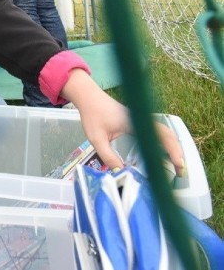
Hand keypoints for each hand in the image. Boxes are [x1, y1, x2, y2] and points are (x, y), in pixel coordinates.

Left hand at [61, 69, 184, 174]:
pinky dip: (165, 142)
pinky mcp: (139, 120)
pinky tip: (164, 153)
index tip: (178, 165)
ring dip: (173, 147)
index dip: (172, 150)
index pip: (161, 136)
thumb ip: (108, 156)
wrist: (89, 97)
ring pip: (164, 132)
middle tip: (180, 171)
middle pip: (168, 135)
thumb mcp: (96, 138)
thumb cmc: (92, 114)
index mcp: (135, 122)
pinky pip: (157, 131)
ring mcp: (142, 119)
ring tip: (176, 165)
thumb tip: (121, 173)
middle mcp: (142, 119)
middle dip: (177, 152)